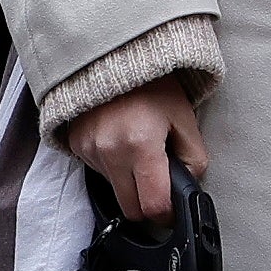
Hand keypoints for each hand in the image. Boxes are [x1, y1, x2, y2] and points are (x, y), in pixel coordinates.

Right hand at [56, 79, 207, 222]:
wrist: (114, 56)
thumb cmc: (153, 85)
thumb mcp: (185, 118)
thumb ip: (194, 157)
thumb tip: (190, 186)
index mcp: (142, 146)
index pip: (153, 206)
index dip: (168, 214)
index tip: (173, 209)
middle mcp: (111, 152)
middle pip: (131, 209)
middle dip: (147, 203)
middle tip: (159, 183)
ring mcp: (89, 150)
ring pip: (114, 190)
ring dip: (128, 181)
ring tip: (138, 147)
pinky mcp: (75, 146)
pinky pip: (97, 171)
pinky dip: (111, 165)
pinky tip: (120, 140)